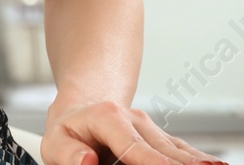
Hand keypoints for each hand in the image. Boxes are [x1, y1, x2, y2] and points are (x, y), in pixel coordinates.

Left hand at [42, 97, 228, 164]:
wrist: (81, 111)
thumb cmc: (68, 132)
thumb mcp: (54, 141)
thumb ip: (67, 153)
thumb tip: (86, 161)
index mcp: (107, 118)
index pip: (133, 146)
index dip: (154, 161)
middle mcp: (135, 120)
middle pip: (163, 149)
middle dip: (181, 164)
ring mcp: (151, 129)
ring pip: (177, 149)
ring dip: (195, 161)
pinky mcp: (161, 139)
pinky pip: (182, 150)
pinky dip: (196, 158)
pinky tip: (216, 164)